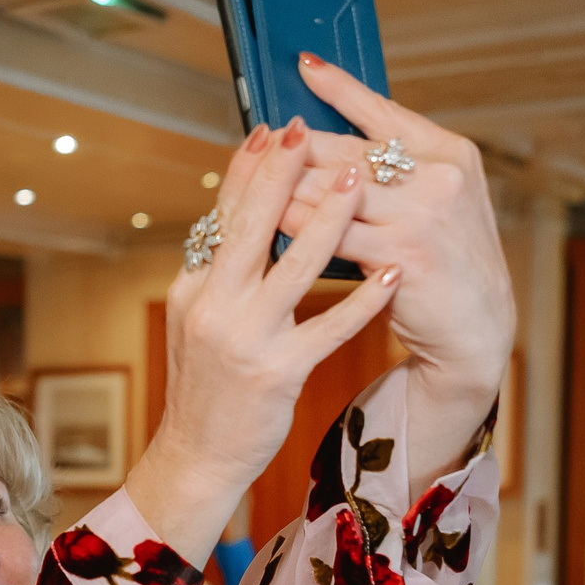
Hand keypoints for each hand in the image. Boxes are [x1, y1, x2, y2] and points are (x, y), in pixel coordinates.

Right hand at [131, 121, 396, 557]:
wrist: (196, 455)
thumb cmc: (207, 384)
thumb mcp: (200, 318)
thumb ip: (221, 269)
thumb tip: (244, 213)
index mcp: (194, 287)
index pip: (221, 215)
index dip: (248, 169)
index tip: (271, 130)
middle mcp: (212, 305)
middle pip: (251, 225)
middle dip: (283, 173)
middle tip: (308, 130)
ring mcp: (243, 339)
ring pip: (292, 268)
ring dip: (329, 220)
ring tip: (360, 182)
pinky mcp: (276, 372)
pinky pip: (327, 327)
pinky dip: (361, 299)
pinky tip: (390, 274)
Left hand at [278, 57, 514, 405]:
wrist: (477, 326)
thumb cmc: (445, 258)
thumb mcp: (435, 199)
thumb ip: (394, 168)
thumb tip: (322, 141)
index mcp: (449, 152)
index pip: (384, 110)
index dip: (339, 86)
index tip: (303, 64)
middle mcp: (439, 177)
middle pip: (343, 152)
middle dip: (294, 152)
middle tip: (257, 144)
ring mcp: (422, 216)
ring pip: (328, 193)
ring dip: (284, 192)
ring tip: (252, 187)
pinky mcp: (401, 256)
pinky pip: (328, 237)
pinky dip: (294, 231)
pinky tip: (267, 228)